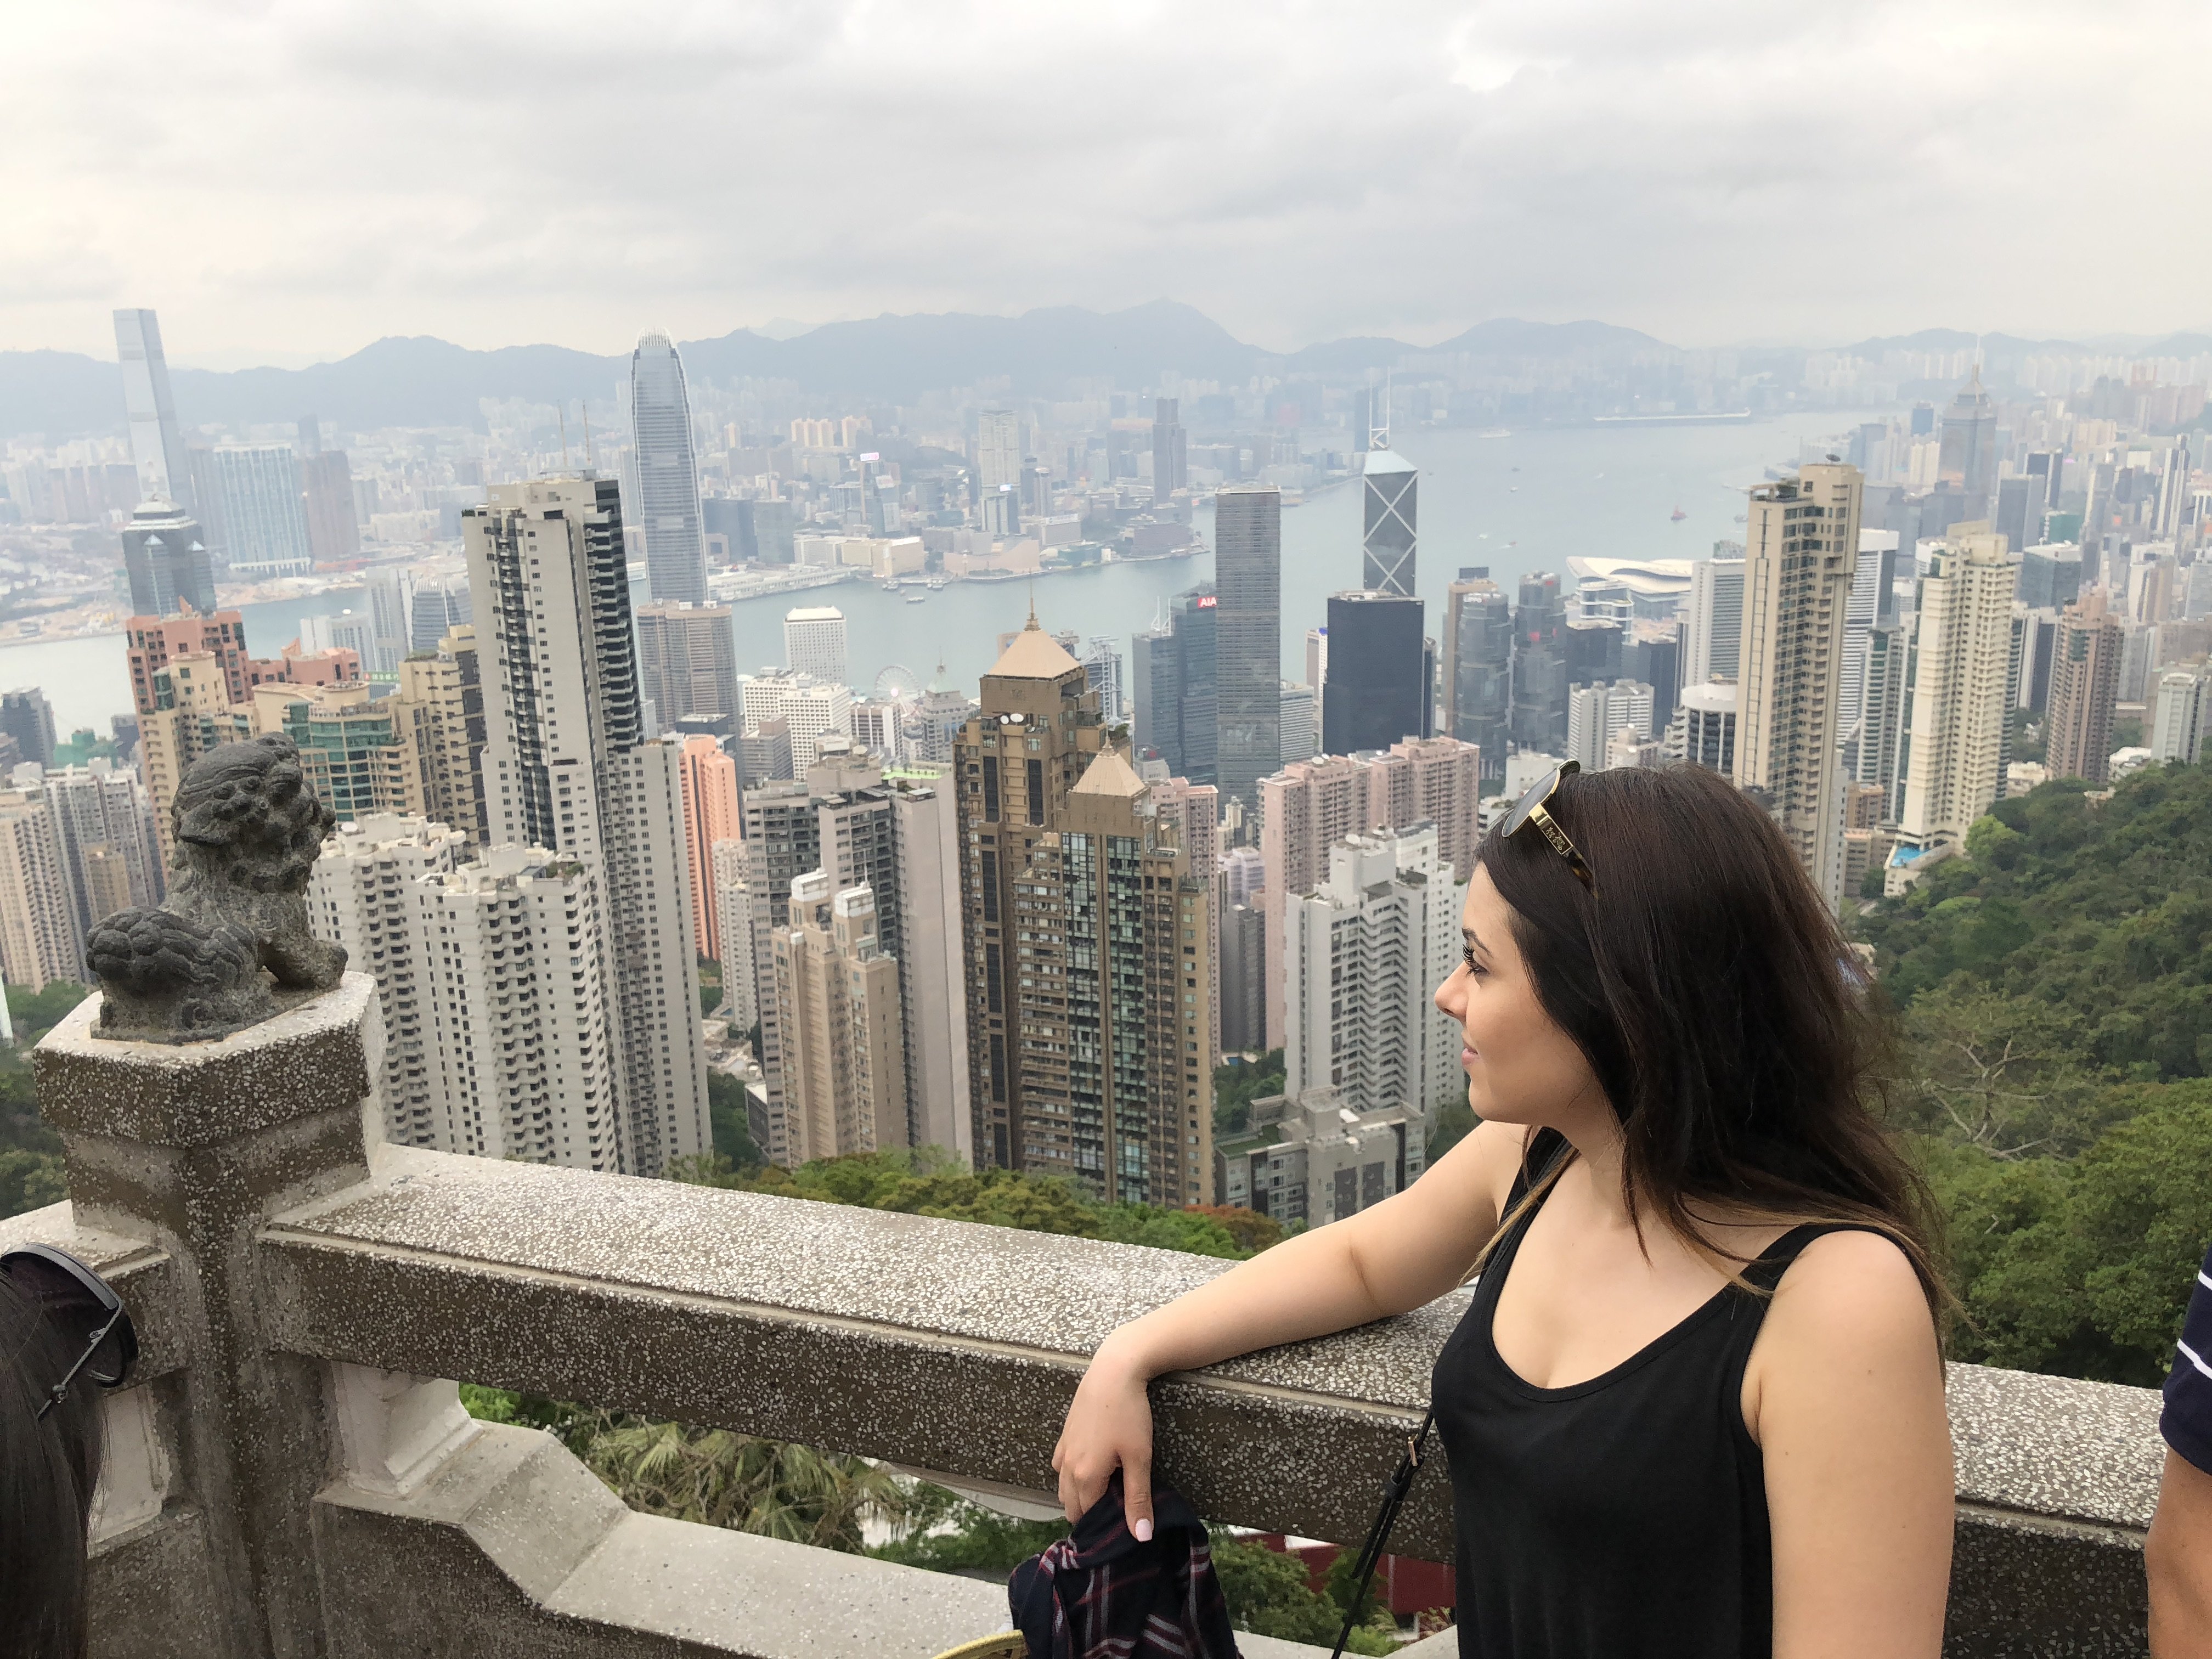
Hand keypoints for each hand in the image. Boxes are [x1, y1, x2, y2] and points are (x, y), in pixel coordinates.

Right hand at [1052, 1338, 1155, 1538]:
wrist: (1114, 1371)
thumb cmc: (1130, 1414)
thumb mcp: (1140, 1457)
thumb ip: (1138, 1499)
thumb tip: (1141, 1537)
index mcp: (1084, 1476)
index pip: (1089, 1517)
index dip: (1106, 1525)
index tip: (1124, 1525)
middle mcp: (1067, 1467)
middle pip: (1072, 1507)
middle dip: (1090, 1515)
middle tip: (1117, 1511)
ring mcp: (1063, 1450)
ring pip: (1063, 1488)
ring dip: (1079, 1497)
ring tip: (1106, 1493)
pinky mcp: (1064, 1435)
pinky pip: (1060, 1467)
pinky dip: (1071, 1477)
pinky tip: (1091, 1469)